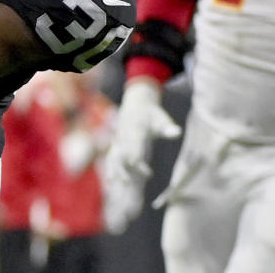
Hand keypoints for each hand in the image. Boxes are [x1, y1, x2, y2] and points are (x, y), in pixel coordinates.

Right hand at [103, 79, 180, 232]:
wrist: (136, 103)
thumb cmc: (152, 113)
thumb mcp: (161, 118)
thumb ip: (168, 127)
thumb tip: (177, 133)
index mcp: (135, 129)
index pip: (134, 147)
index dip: (137, 160)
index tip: (146, 173)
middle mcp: (124, 135)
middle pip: (122, 154)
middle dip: (124, 169)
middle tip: (128, 183)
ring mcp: (118, 140)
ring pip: (114, 157)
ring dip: (115, 170)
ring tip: (118, 184)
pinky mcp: (117, 144)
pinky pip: (112, 158)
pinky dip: (111, 168)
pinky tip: (111, 181)